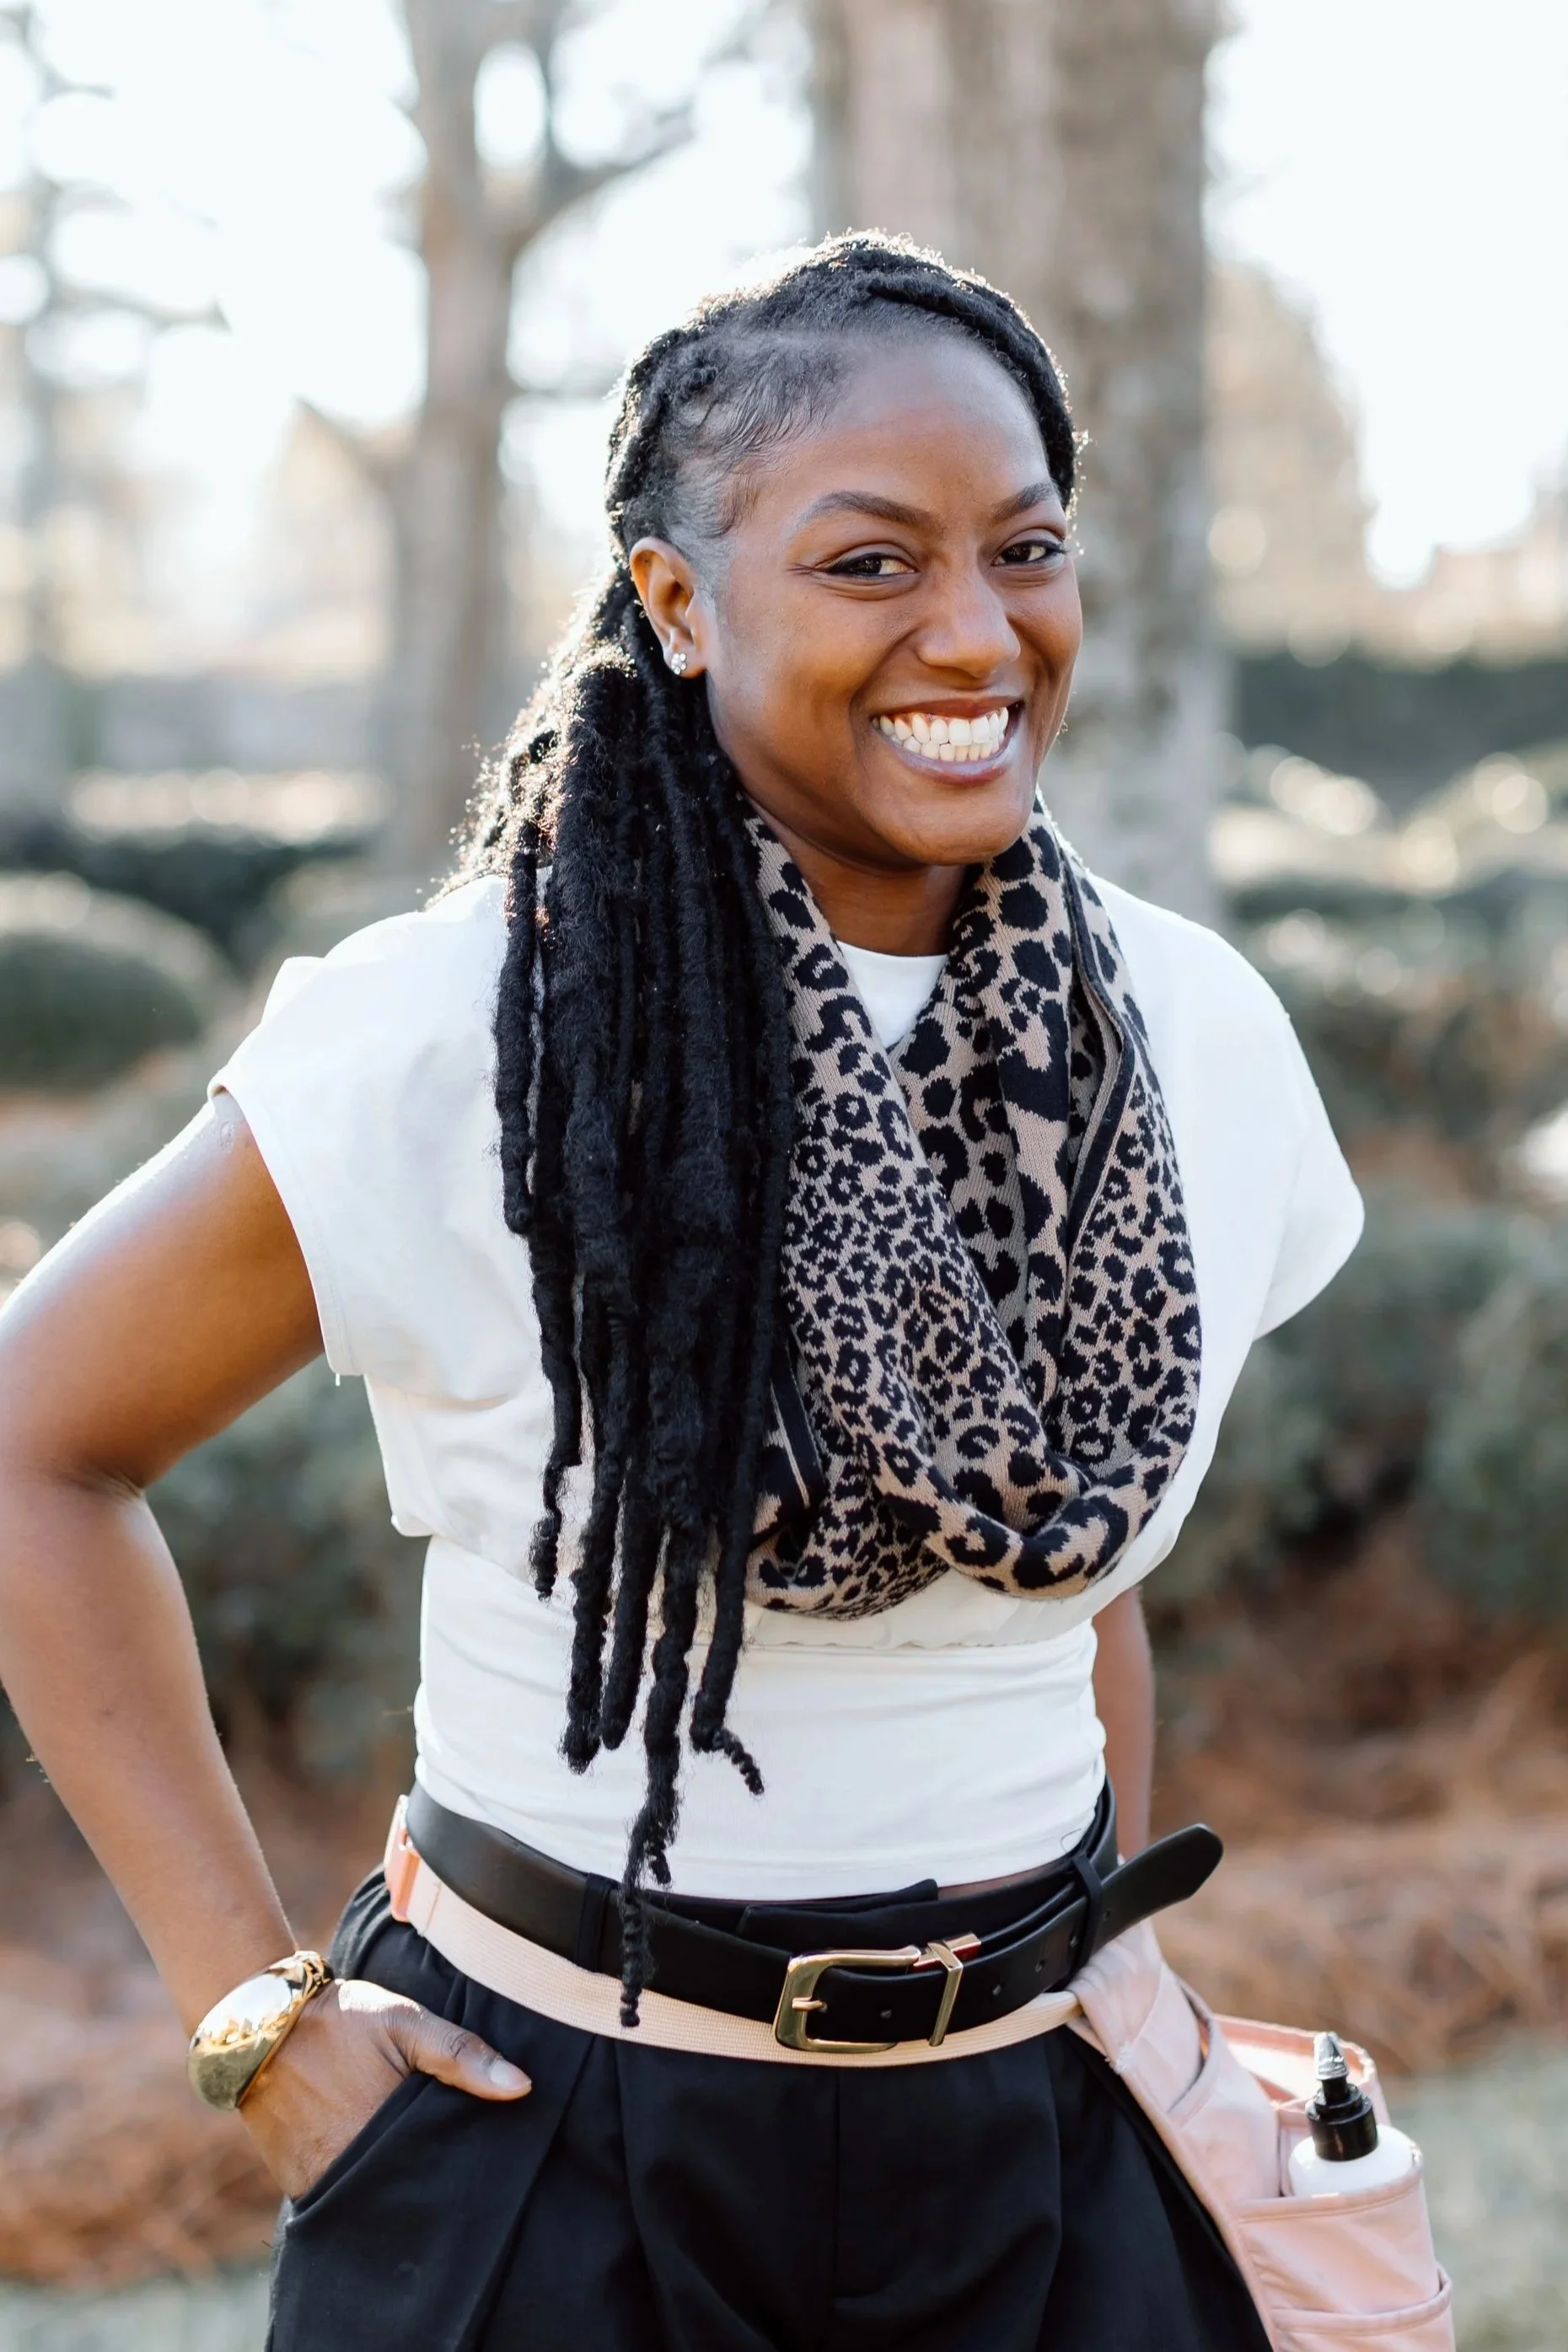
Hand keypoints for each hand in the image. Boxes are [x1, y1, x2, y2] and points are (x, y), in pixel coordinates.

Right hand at [239, 1977, 530, 2199]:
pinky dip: (362, 2187)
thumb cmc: (340, 2021)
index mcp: (385, 2130)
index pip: (443, 2170)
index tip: (484, 2157)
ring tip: (418, 2162)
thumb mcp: (404, 2022)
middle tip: (451, 2158)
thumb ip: (460, 2052)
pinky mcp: (300, 2188)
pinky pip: (343, 2199)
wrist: (259, 2029)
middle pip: (410, 2190)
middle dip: (433, 2180)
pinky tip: (379, 2164)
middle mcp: (352, 2168)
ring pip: (377, 2199)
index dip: (464, 2164)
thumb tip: (521, 2087)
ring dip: (397, 2184)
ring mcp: (323, 2183)